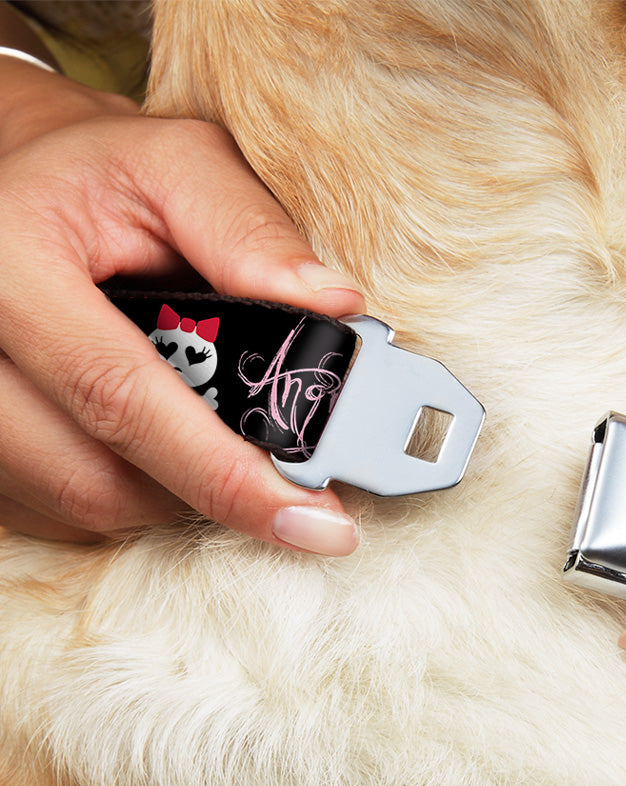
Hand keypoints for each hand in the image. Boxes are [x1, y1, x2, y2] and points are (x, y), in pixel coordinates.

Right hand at [0, 59, 363, 552]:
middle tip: (290, 484)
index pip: (121, 397)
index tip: (314, 521)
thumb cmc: (101, 175)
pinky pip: (59, 509)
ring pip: (82, 503)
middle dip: (210, 490)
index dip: (225, 473)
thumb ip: (250, 230)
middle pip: (96, 478)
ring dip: (173, 491)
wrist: (18, 185)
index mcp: (9, 265)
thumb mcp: (177, 166)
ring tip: (220, 438)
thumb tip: (334, 307)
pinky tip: (163, 443)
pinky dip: (132, 491)